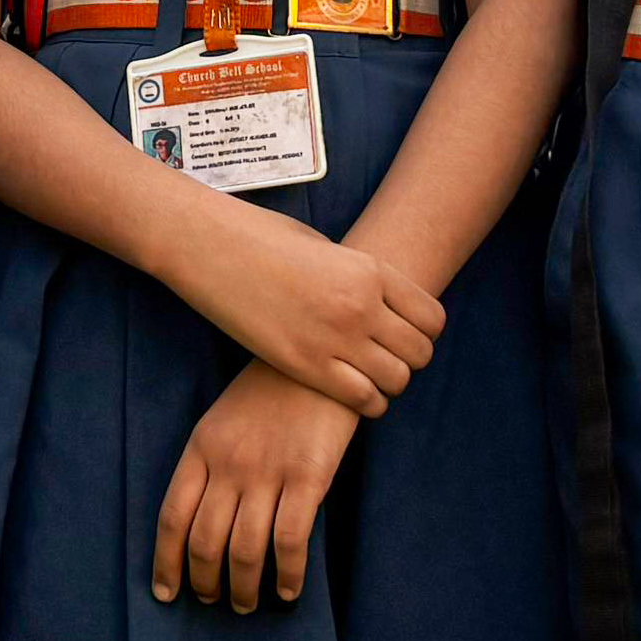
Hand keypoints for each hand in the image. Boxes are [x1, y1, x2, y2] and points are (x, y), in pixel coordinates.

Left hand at [153, 360, 365, 609]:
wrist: (318, 361)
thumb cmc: (269, 394)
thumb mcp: (223, 422)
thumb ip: (210, 466)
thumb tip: (202, 524)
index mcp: (201, 448)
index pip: (172, 516)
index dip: (166, 561)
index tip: (166, 593)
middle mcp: (228, 465)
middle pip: (205, 541)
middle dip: (205, 582)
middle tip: (214, 602)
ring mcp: (267, 472)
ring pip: (244, 550)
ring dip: (243, 589)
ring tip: (246, 605)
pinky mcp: (307, 477)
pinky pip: (290, 541)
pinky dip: (287, 575)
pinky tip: (288, 592)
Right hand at [168, 197, 441, 416]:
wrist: (208, 245)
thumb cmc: (260, 239)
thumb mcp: (323, 248)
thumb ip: (356, 277)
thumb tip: (376, 304)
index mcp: (370, 269)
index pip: (432, 317)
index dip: (424, 332)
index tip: (405, 335)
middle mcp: (362, 304)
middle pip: (421, 353)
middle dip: (409, 360)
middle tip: (386, 359)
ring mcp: (336, 336)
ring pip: (398, 380)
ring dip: (388, 383)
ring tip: (367, 377)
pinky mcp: (306, 364)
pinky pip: (363, 399)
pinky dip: (365, 401)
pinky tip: (349, 391)